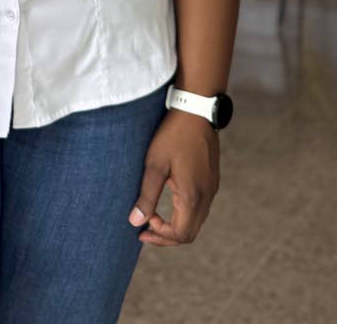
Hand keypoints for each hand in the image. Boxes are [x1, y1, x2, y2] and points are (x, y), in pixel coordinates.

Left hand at [129, 110, 219, 245]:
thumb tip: (135, 221)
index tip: (141, 227)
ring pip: (196, 220)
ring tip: (153, 218)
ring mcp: (211, 188)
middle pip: (189, 232)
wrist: (197, 110)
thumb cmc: (173, 135)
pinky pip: (200, 207)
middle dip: (166, 235)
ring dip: (176, 224)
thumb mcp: (155, 164)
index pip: (180, 233)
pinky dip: (184, 213)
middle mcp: (206, 196)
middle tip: (144, 230)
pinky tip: (169, 203)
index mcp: (192, 196)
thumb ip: (146, 195)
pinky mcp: (212, 179)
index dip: (160, 236)